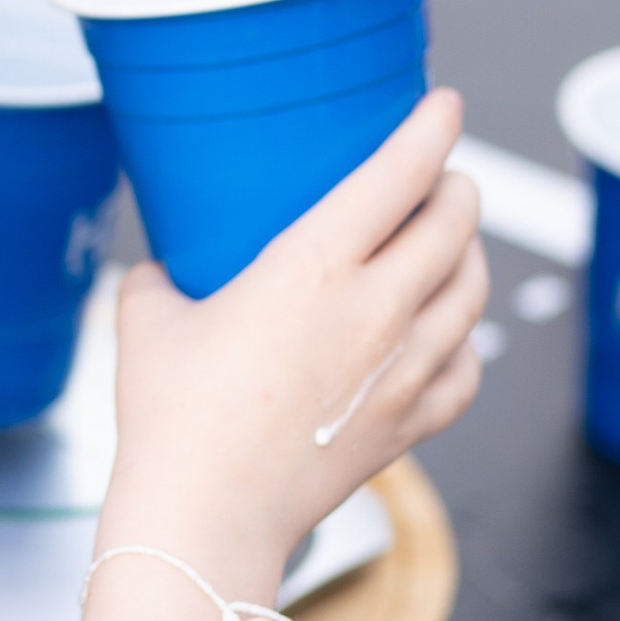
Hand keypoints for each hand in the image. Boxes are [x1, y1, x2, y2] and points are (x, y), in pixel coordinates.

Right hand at [97, 91, 487, 588]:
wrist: (206, 514)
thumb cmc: (173, 420)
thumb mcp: (146, 321)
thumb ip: (159, 276)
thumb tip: (161, 266)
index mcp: (314, 267)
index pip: (402, 174)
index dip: (432, 128)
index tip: (443, 106)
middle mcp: (375, 310)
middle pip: (455, 224)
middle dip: (456, 189)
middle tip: (439, 179)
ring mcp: (401, 370)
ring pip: (473, 291)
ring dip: (469, 255)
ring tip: (450, 244)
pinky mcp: (407, 424)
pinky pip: (467, 369)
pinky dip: (465, 342)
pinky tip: (447, 334)